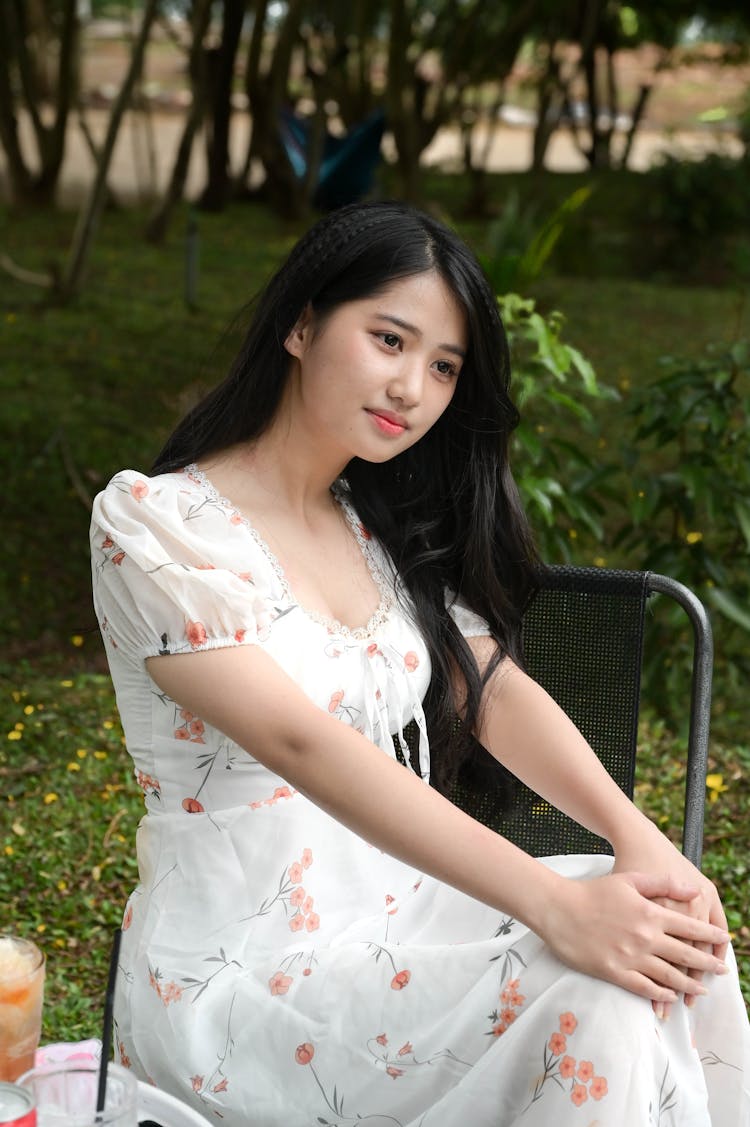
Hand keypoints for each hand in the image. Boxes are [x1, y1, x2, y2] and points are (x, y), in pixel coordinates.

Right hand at [537, 869, 729, 1004]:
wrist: (559, 908)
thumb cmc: (594, 891)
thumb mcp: (630, 880)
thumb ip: (663, 883)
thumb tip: (693, 888)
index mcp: (651, 913)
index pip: (689, 927)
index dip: (709, 935)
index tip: (724, 941)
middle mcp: (645, 937)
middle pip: (685, 954)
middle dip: (707, 963)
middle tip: (722, 970)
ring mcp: (631, 956)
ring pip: (669, 976)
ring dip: (689, 984)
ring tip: (702, 990)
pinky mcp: (615, 971)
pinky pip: (644, 987)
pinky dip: (661, 994)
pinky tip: (670, 997)